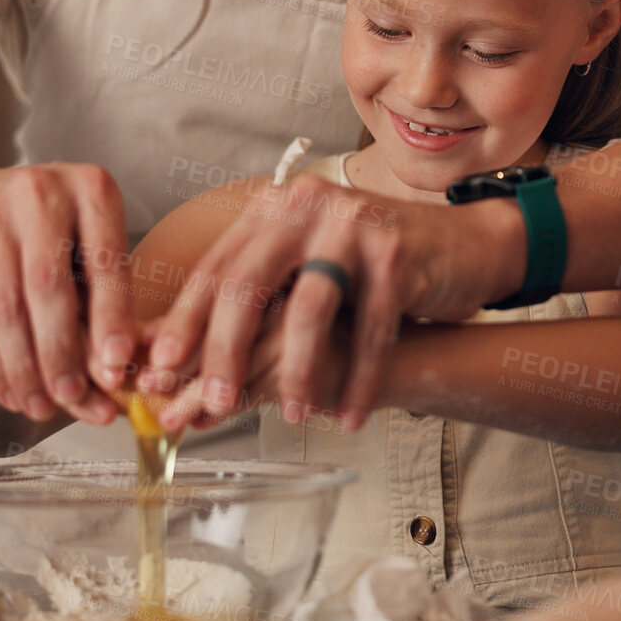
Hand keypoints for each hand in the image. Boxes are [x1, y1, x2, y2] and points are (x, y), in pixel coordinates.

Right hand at [0, 162, 135, 425]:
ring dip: (25, 368)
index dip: (111, 316)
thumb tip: (112, 378)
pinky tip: (12, 394)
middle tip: (74, 398)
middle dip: (62, 352)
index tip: (118, 363)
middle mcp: (40, 193)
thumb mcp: (91, 247)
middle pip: (48, 287)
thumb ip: (105, 304)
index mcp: (91, 188)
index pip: (104, 260)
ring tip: (42, 408)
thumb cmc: (55, 236)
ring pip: (7, 309)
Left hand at [142, 174, 517, 430]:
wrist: (463, 246)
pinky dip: (357, 378)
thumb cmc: (371, 272)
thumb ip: (255, 301)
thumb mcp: (305, 271)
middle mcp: (306, 205)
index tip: (157, 371)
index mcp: (273, 209)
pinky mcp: (398, 251)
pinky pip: (371, 328)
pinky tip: (348, 414)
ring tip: (291, 416)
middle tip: (213, 404)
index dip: (184, 322)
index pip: (216, 269)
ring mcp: (354, 224)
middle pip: (249, 283)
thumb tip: (178, 363)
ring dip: (297, 371)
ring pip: (310, 308)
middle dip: (226, 350)